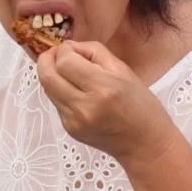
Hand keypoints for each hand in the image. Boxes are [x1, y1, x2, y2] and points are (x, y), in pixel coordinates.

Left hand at [34, 40, 180, 165]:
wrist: (145, 144)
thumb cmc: (141, 105)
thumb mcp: (124, 70)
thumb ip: (94, 52)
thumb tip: (68, 46)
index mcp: (103, 88)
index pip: (64, 62)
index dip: (62, 50)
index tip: (70, 48)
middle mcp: (84, 106)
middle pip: (47, 76)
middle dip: (46, 59)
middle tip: (55, 54)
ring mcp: (74, 120)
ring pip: (47, 89)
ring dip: (51, 74)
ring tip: (66, 69)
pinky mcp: (69, 129)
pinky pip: (56, 102)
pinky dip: (59, 91)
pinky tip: (74, 89)